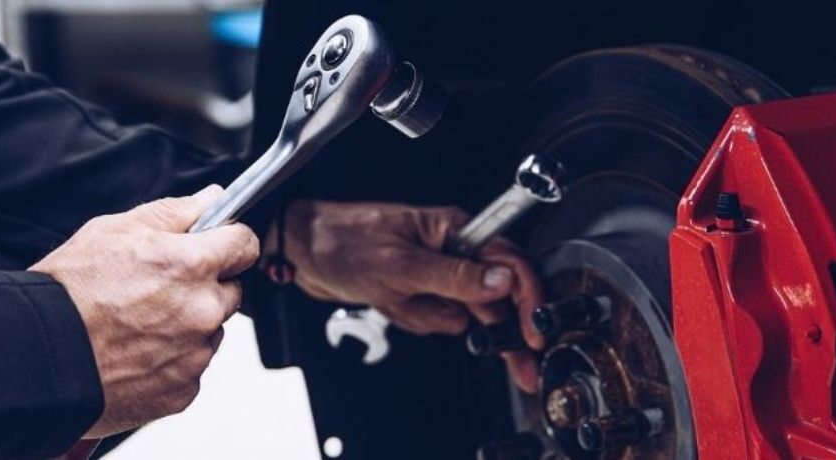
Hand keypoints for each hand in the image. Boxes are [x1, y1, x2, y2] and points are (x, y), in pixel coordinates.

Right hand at [31, 185, 259, 437]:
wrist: (37, 358)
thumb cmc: (68, 294)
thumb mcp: (114, 230)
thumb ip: (174, 212)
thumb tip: (211, 200)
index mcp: (191, 265)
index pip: (244, 245)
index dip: (228, 241)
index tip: (217, 245)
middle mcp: (202, 311)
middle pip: (229, 291)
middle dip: (204, 286)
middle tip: (157, 289)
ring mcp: (195, 355)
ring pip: (210, 331)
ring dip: (188, 325)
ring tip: (138, 324)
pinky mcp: (183, 391)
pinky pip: (191, 368)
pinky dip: (171, 361)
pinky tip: (135, 353)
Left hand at [282, 200, 544, 391]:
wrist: (301, 250)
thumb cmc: (342, 240)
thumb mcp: (400, 265)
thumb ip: (455, 276)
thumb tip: (502, 283)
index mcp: (454, 230)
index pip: (508, 264)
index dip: (527, 300)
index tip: (534, 332)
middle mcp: (450, 248)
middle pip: (493, 296)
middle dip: (496, 329)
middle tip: (520, 365)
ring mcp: (434, 271)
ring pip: (459, 314)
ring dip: (430, 317)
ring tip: (399, 300)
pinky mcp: (418, 288)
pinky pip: (432, 318)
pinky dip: (413, 318)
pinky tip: (391, 303)